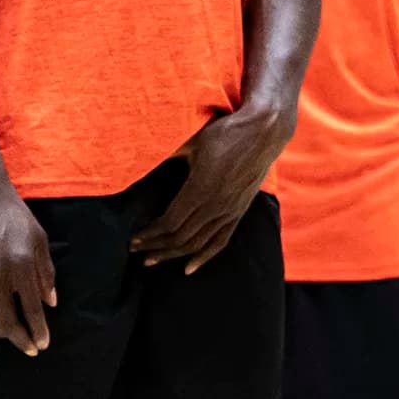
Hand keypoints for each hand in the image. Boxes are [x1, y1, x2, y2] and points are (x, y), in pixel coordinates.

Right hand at [0, 185, 55, 354]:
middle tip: (28, 348)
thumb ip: (46, 273)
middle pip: (7, 321)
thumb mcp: (39, 239)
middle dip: (20, 339)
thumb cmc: (14, 216)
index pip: (30, 309)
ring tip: (10, 333)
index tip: (42, 344)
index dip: (38, 330)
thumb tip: (50, 302)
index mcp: (20, 265)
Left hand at [131, 108, 290, 272]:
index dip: (149, 235)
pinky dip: (203, 257)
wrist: (265, 130)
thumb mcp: (192, 143)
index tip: (134, 238)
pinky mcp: (239, 211)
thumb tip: (145, 164)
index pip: (169, 223)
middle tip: (136, 251)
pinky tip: (188, 268)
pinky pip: (220, 241)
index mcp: (201, 189)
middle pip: (180, 238)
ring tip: (153, 260)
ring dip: (173, 254)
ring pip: (197, 244)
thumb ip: (170, 159)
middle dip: (155, 247)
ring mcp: (229, 211)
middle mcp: (215, 205)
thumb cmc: (226, 132)